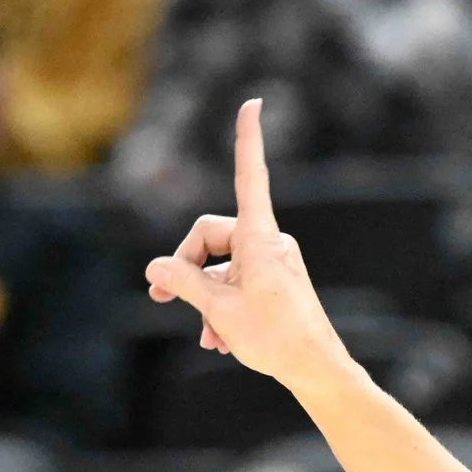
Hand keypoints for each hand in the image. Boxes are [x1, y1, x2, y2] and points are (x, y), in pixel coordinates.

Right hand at [145, 100, 363, 396]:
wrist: (317, 368)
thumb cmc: (274, 336)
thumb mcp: (218, 309)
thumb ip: (183, 282)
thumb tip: (154, 268)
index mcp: (259, 237)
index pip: (248, 176)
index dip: (247, 140)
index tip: (253, 103)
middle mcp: (268, 242)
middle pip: (210, 237)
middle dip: (187, 269)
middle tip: (163, 301)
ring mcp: (272, 262)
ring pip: (221, 268)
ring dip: (206, 300)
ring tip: (208, 337)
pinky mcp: (275, 281)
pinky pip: (237, 283)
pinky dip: (224, 308)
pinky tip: (220, 341)